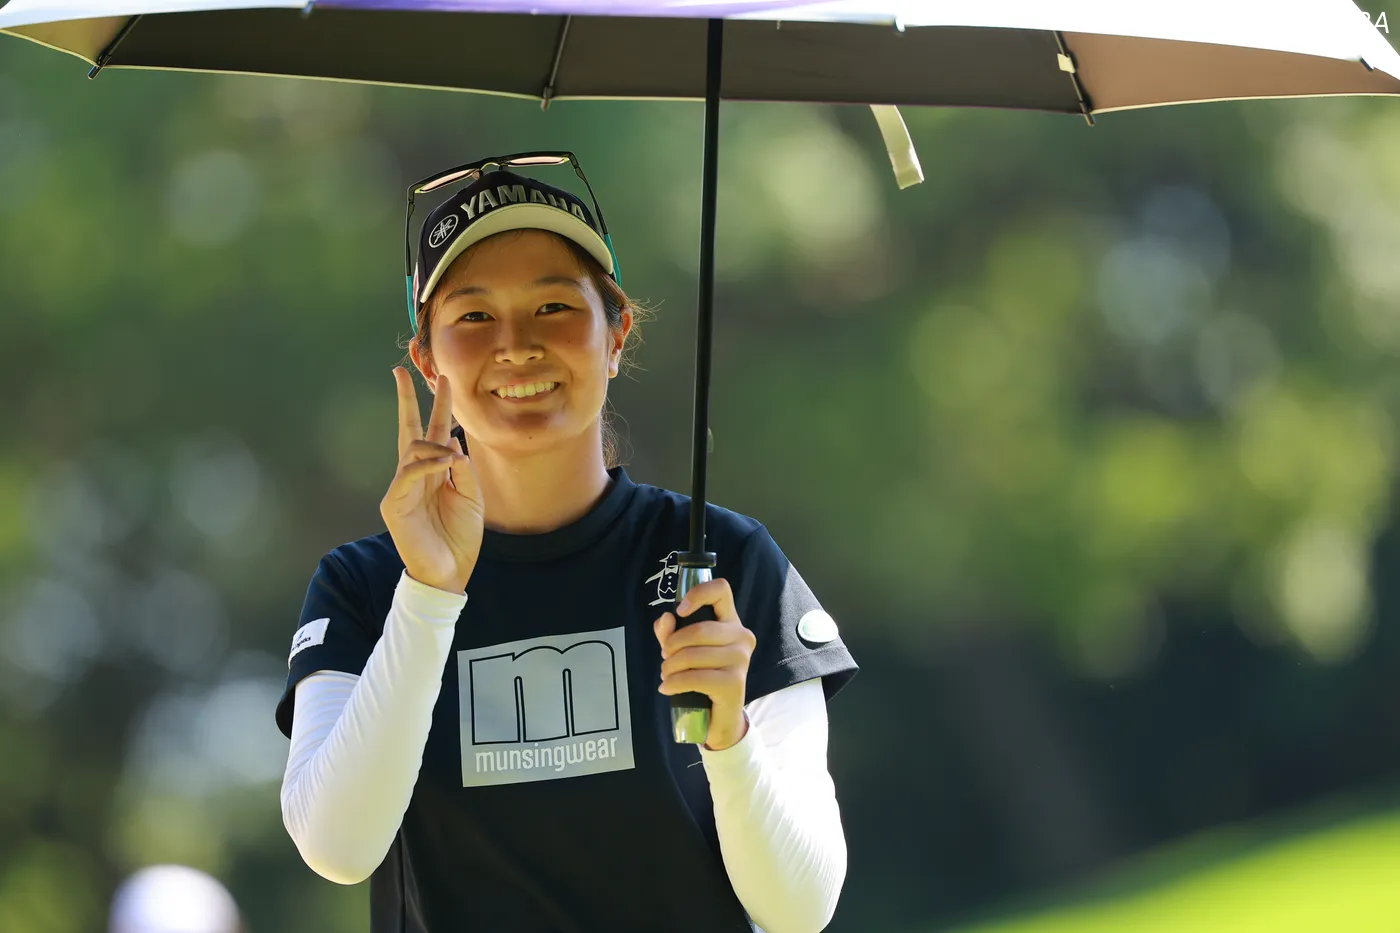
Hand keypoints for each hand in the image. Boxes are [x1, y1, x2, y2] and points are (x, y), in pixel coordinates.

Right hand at [380, 367, 484, 593]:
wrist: (450, 572)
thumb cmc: (460, 537)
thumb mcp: (473, 498)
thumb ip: (464, 470)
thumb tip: (453, 444)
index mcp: (436, 472)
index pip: (434, 431)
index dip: (437, 405)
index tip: (443, 378)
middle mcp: (416, 475)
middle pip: (409, 429)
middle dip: (407, 399)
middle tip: (402, 371)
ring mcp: (401, 488)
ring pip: (412, 448)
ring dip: (436, 447)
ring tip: (453, 462)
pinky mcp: (393, 503)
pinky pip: (408, 472)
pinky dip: (428, 465)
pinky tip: (445, 466)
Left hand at [653, 578, 754, 750]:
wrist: (718, 719)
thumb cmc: (702, 677)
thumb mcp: (682, 651)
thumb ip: (671, 632)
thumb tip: (665, 618)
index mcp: (731, 622)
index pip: (721, 590)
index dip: (698, 594)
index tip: (680, 611)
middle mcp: (742, 637)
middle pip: (698, 629)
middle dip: (672, 646)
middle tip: (665, 659)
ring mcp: (741, 660)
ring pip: (693, 655)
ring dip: (670, 667)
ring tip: (666, 675)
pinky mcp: (734, 683)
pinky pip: (695, 677)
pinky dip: (674, 683)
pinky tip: (667, 688)